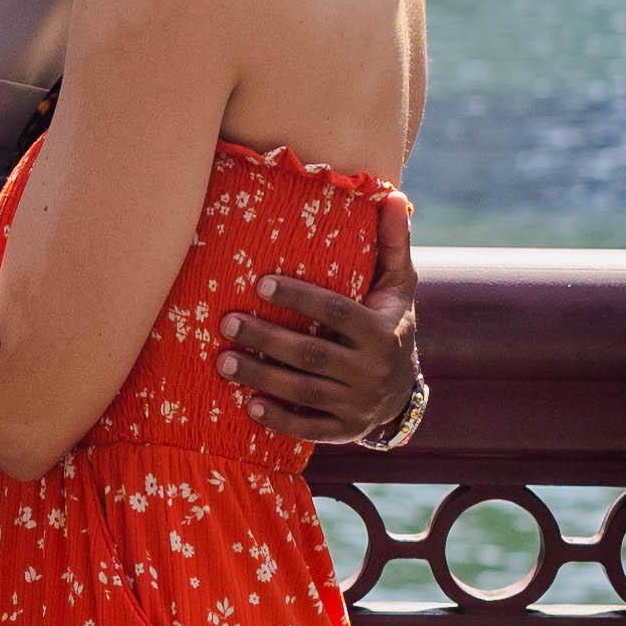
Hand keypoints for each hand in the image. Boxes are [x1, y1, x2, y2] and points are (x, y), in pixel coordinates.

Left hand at [220, 183, 422, 451]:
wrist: (404, 392)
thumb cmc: (389, 323)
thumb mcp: (398, 286)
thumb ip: (392, 242)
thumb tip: (391, 194)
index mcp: (383, 332)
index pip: (337, 312)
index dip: (300, 297)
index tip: (260, 283)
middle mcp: (373, 372)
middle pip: (313, 356)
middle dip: (267, 339)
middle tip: (226, 321)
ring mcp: (359, 405)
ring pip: (304, 392)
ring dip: (260, 377)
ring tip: (222, 361)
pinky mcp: (344, 431)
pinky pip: (309, 428)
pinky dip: (279, 419)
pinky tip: (248, 404)